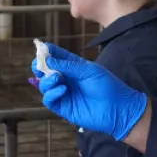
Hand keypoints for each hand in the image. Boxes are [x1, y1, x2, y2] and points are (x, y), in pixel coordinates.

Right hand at [31, 42, 146, 140]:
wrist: (118, 109)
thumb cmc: (107, 86)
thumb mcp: (88, 71)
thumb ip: (67, 65)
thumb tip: (47, 59)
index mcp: (74, 68)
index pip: (57, 57)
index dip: (48, 52)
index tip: (40, 47)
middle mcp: (66, 80)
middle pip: (46, 71)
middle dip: (40, 67)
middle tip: (39, 65)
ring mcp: (64, 94)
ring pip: (44, 85)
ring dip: (47, 80)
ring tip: (56, 78)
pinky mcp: (63, 108)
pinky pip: (49, 100)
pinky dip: (52, 94)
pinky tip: (62, 90)